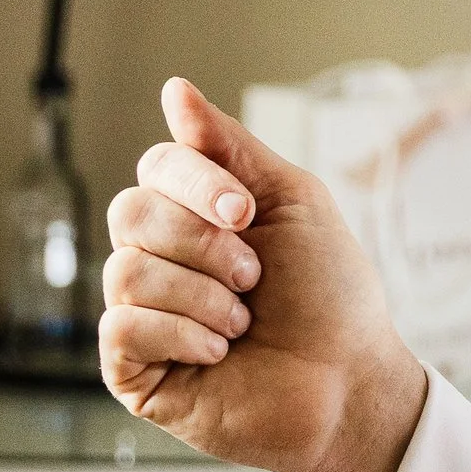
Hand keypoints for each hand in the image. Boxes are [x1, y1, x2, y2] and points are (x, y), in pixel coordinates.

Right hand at [101, 77, 427, 471]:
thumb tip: (175, 89)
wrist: (349, 383)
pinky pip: (121, 328)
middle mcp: (161, 258)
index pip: (157, 165)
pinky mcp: (134, 370)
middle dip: (204, 243)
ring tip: (244, 323)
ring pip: (125, 270)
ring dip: (203, 296)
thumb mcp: (293, 202)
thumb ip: (231, 147)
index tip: (247, 213)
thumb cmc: (331, 297)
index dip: (197, 182)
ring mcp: (143, 313)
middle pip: (131, 211)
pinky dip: (183, 336)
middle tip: (255, 277)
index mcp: (195, 214)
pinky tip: (219, 354)